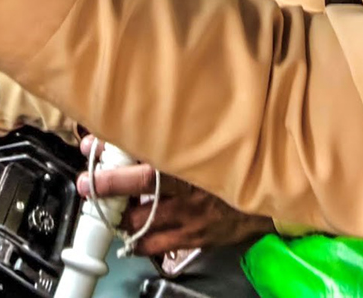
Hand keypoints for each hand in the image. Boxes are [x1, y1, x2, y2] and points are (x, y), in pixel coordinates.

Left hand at [77, 144, 272, 257]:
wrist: (274, 190)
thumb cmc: (241, 160)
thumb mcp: (213, 139)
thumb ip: (181, 131)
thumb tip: (146, 116)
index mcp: (190, 160)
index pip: (143, 158)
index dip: (116, 153)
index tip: (91, 145)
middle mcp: (187, 189)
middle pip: (137, 188)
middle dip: (108, 186)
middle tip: (88, 184)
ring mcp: (190, 216)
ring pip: (142, 220)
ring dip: (120, 215)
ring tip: (107, 209)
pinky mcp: (197, 237)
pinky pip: (158, 246)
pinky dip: (139, 243)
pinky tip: (128, 239)